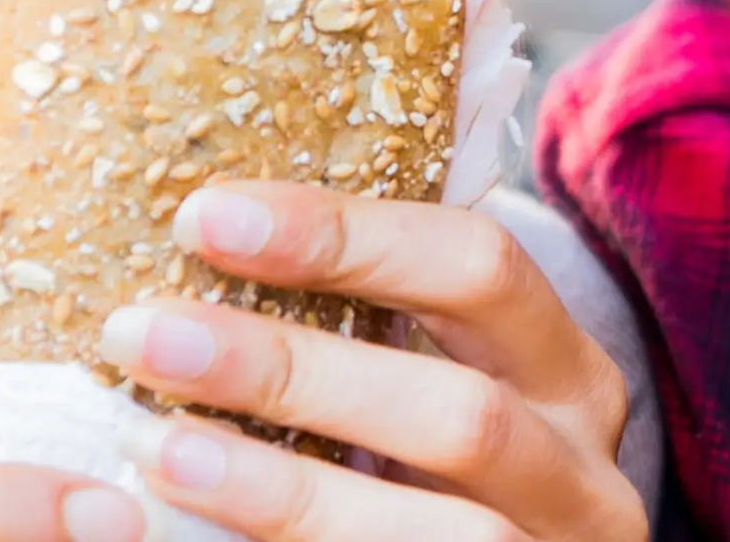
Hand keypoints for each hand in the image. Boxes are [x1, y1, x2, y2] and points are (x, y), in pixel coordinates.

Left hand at [97, 180, 644, 540]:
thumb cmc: (425, 481)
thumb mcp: (422, 394)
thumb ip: (354, 332)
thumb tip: (201, 235)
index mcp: (565, 376)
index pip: (480, 268)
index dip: (346, 236)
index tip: (205, 219)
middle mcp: (582, 474)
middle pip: (463, 413)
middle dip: (295, 371)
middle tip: (148, 336)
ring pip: (448, 535)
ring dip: (288, 491)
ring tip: (163, 452)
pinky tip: (192, 530)